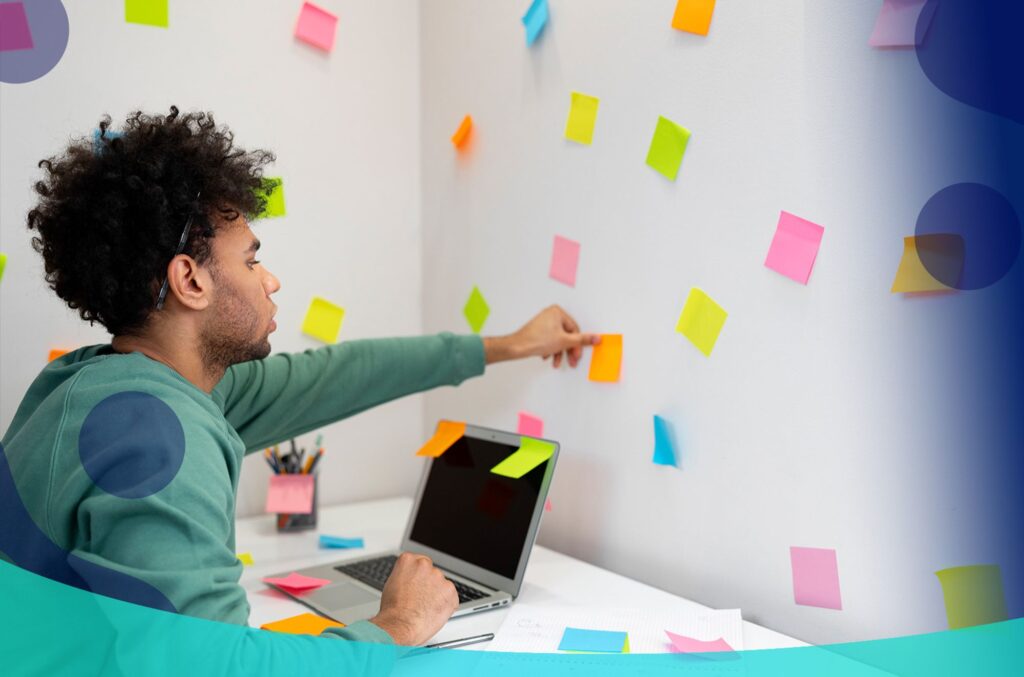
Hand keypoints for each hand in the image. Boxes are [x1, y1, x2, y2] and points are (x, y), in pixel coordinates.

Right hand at [369, 552, 458, 645]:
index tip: (417, 584)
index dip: (418, 576)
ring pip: (442, 585)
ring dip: (438, 594)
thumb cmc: (393, 610)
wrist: (401, 625)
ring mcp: (439, 577)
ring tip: (425, 609)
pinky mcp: (450, 590)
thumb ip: (405, 576)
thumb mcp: (392, 584)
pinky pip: (451, 597)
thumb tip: (411, 580)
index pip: (419, 562)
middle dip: (429, 585)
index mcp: (408, 560)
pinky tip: (434, 612)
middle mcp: (424, 565)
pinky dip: (447, 605)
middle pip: (431, 572)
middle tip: (421, 599)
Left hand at [483, 305, 600, 367]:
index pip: (574, 329)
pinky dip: (551, 350)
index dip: (577, 344)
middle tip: (571, 361)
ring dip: (559, 352)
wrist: (517, 347)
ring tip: (557, 362)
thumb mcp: (564, 341)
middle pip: (566, 335)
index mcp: (557, 312)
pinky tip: (548, 357)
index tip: (577, 354)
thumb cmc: (536, 340)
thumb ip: (582, 340)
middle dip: (568, 350)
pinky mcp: (538, 330)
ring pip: (558, 339)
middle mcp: (550, 314)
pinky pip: (550, 340)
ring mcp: (544, 322)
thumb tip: (596, 338)